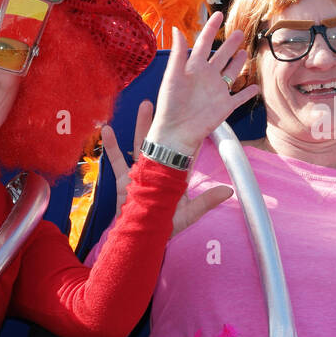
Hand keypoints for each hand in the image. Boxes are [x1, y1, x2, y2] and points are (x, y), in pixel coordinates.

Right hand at [101, 102, 232, 235]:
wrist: (139, 236)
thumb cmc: (165, 226)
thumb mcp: (188, 214)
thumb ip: (206, 202)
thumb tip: (229, 191)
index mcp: (174, 174)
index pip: (185, 150)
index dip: (189, 133)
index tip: (194, 115)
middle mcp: (158, 168)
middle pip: (163, 140)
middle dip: (165, 121)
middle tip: (169, 101)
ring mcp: (140, 171)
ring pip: (141, 143)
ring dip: (142, 125)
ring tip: (144, 105)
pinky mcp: (124, 178)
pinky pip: (116, 160)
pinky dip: (111, 146)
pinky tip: (107, 130)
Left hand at [149, 11, 258, 155]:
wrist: (177, 131)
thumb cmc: (171, 104)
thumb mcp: (173, 75)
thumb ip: (178, 53)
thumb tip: (176, 29)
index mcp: (194, 67)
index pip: (205, 43)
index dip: (211, 28)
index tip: (218, 14)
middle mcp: (207, 76)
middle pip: (222, 56)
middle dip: (230, 44)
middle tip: (238, 32)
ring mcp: (217, 91)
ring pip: (231, 73)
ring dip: (238, 63)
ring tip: (244, 53)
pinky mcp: (225, 106)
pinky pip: (239, 97)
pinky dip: (248, 93)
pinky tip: (254, 87)